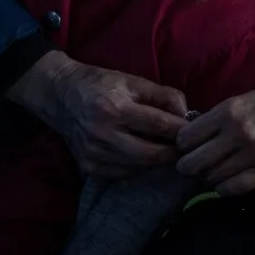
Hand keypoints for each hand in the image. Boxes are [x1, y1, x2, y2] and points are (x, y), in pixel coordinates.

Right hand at [8, 50, 190, 177]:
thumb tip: (186, 114)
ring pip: (138, 167)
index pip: (157, 124)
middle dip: (172, 152)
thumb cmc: (100, 84)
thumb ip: (163, 95)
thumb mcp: (132, 81)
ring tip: (166, 150)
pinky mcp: (88, 167)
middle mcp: (102, 134)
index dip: (179, 129)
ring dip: (156, 161)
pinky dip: (137, 167)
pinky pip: (123, 174)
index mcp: (115, 108)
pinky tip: (142, 154)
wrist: (61, 95)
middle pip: (150, 154)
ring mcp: (94, 154)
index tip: (194, 132)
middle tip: (185, 148)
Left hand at [175, 63, 254, 196]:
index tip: (186, 145)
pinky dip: (225, 188)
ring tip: (213, 171)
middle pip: (194, 161)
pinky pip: (235, 188)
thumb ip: (227, 113)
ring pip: (212, 177)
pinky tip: (227, 182)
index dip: (183, 143)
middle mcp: (237, 133)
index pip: (187, 136)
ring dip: (209, 176)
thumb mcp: (251, 94)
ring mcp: (254, 155)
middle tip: (192, 164)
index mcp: (230, 109)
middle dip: (188, 165)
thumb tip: (202, 129)